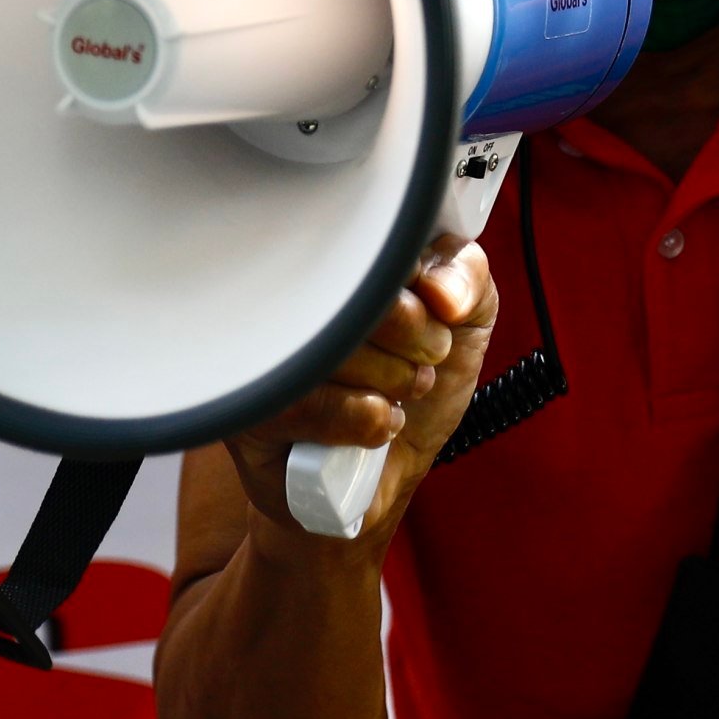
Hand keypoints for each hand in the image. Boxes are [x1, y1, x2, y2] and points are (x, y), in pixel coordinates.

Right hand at [218, 245, 495, 546]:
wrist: (380, 481)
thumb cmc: (411, 390)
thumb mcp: (463, 325)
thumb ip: (468, 278)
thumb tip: (440, 288)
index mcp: (336, 256)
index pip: (374, 237)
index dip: (421, 281)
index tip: (441, 313)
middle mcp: (288, 292)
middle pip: (355, 289)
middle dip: (415, 335)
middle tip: (422, 359)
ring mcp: (264, 350)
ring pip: (336, 346)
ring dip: (392, 382)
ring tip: (394, 393)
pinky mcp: (250, 407)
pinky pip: (315, 403)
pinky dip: (365, 420)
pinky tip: (372, 427)